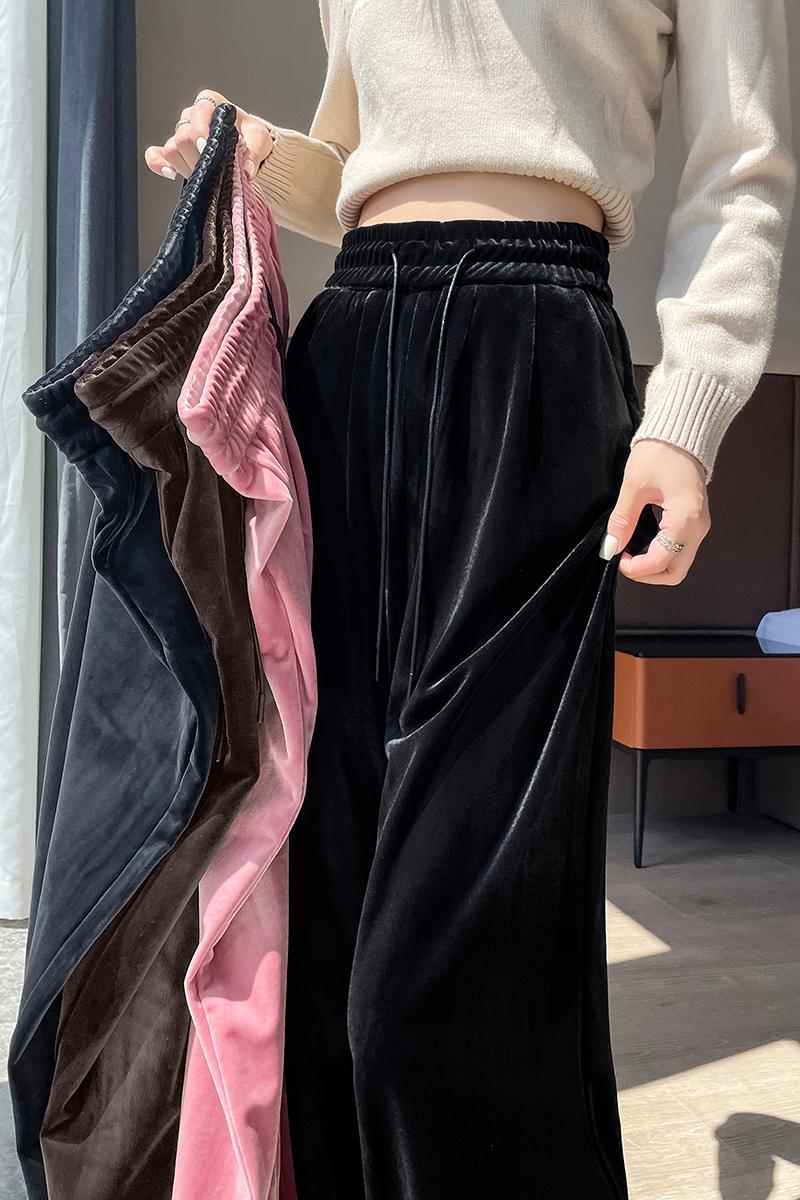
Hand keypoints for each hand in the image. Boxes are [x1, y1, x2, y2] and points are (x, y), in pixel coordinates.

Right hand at [144, 88, 274, 182]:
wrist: (247, 148)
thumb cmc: (252, 137)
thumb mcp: (260, 139)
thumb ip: (255, 150)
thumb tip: (246, 168)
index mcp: (212, 104)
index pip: (198, 112)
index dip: (199, 131)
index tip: (205, 149)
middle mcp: (193, 116)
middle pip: (182, 136)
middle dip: (195, 158)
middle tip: (211, 172)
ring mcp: (182, 133)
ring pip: (171, 148)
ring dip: (184, 166)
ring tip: (202, 177)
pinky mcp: (175, 151)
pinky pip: (156, 155)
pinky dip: (158, 164)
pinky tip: (171, 174)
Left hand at [599, 438, 710, 584]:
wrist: (683, 429)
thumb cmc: (661, 451)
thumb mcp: (634, 486)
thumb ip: (622, 521)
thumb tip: (611, 547)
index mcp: (686, 519)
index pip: (660, 562)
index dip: (635, 568)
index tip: (616, 558)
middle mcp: (698, 527)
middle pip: (675, 573)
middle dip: (647, 574)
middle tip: (624, 561)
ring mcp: (700, 525)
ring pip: (679, 563)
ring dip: (654, 565)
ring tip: (630, 550)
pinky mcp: (695, 520)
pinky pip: (680, 548)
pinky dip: (661, 553)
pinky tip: (642, 542)